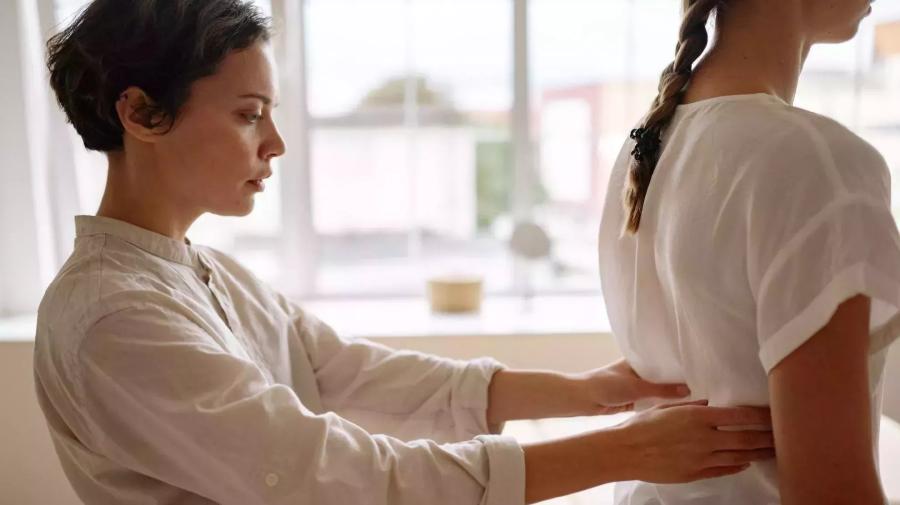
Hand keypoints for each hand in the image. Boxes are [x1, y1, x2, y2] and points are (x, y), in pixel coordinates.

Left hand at [574, 358, 690, 414]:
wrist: (582, 399)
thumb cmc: (605, 385)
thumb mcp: (636, 386)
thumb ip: (662, 390)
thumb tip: (688, 391)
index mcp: (637, 360)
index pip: (663, 360)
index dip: (678, 365)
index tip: (697, 369)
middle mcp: (637, 371)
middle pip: (662, 377)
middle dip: (676, 382)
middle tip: (701, 386)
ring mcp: (635, 386)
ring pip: (657, 390)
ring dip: (669, 395)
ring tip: (694, 397)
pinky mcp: (632, 400)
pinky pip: (650, 401)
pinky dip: (660, 404)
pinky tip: (676, 409)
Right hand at [614, 400, 775, 482]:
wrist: (625, 452)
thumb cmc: (642, 426)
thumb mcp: (667, 407)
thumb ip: (692, 406)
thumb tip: (709, 404)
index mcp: (698, 417)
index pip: (740, 416)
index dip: (760, 416)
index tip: (774, 414)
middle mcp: (705, 438)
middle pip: (745, 438)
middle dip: (766, 437)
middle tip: (783, 435)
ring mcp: (702, 458)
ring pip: (739, 456)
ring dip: (758, 453)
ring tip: (773, 451)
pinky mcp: (696, 473)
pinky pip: (724, 470)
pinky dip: (738, 466)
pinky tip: (746, 463)